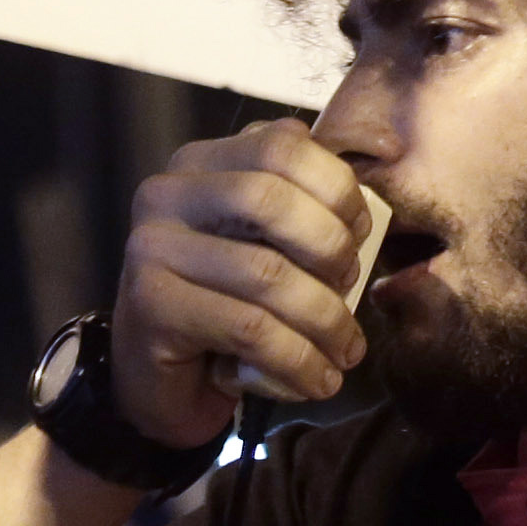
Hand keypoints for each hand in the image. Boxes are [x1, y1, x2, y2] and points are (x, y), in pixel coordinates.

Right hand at [112, 120, 377, 446]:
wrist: (160, 382)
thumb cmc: (228, 307)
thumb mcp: (266, 246)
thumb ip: (306, 209)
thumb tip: (374, 192)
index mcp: (202, 164)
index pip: (283, 143)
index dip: (338, 188)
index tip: (361, 238)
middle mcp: (167, 193)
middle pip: (271, 198)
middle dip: (330, 248)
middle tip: (350, 290)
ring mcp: (151, 248)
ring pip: (266, 273)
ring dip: (324, 320)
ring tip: (344, 351)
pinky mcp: (152, 305)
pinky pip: (249, 327)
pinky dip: (298, 360)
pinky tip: (317, 380)